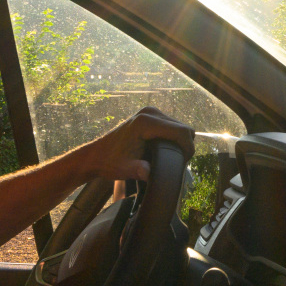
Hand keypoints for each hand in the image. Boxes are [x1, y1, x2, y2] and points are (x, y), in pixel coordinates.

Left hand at [77, 107, 195, 182]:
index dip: (188, 147)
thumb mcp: (125, 169)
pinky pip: (172, 125)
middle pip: (183, 127)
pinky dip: (174, 138)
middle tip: (180, 163)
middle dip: (186, 145)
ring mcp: (150, 112)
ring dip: (180, 141)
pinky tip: (167, 150)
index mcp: (146, 122)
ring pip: (180, 126)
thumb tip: (149, 174)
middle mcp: (150, 112)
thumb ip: (138, 170)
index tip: (185, 163)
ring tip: (174, 158)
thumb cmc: (110, 162)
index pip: (181, 131)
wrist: (96, 155)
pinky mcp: (150, 115)